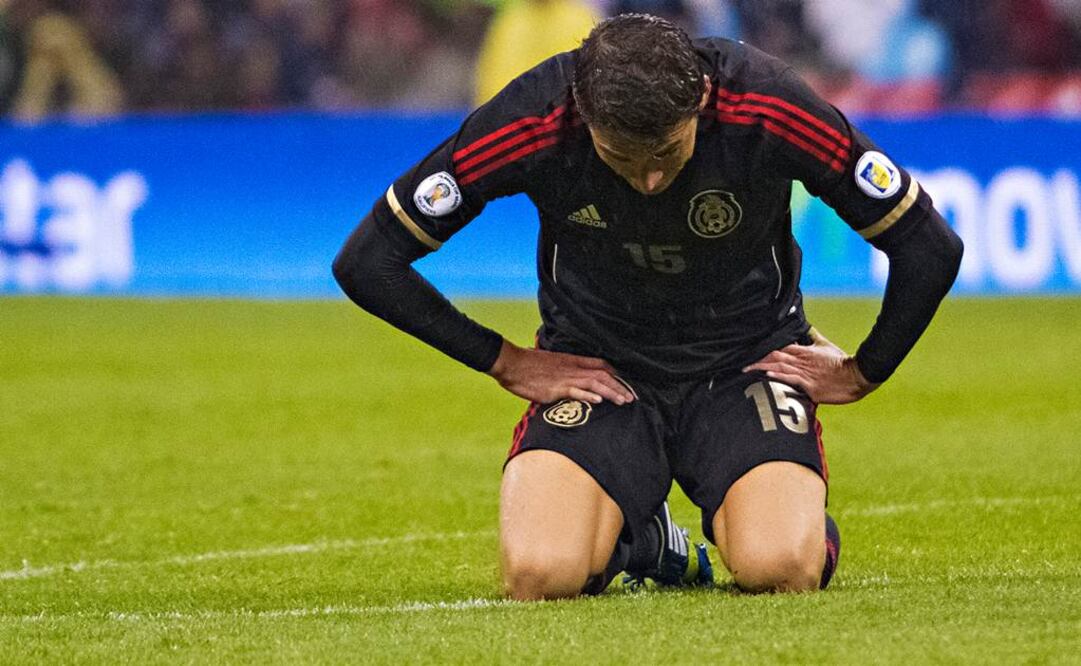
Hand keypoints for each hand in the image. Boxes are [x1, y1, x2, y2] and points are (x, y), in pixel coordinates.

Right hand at [487, 340, 635, 404]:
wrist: (511, 363)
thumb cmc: (526, 366)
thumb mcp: (548, 365)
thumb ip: (561, 373)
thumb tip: (566, 381)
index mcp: (571, 361)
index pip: (600, 364)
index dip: (615, 374)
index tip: (626, 384)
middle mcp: (572, 368)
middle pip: (603, 375)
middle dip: (619, 386)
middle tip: (632, 398)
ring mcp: (565, 378)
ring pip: (594, 383)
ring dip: (611, 392)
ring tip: (623, 401)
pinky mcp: (555, 388)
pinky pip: (576, 391)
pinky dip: (589, 395)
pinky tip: (599, 401)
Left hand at [743, 328, 879, 404]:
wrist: (857, 375)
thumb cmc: (842, 362)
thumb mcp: (825, 346)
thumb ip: (812, 337)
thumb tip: (804, 328)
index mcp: (804, 352)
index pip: (780, 347)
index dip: (763, 349)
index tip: (749, 350)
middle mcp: (802, 361)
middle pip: (775, 357)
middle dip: (757, 359)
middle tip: (741, 362)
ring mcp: (805, 374)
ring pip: (779, 367)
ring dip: (762, 368)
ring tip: (747, 369)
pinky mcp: (811, 387)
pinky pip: (792, 379)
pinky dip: (779, 376)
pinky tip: (767, 375)